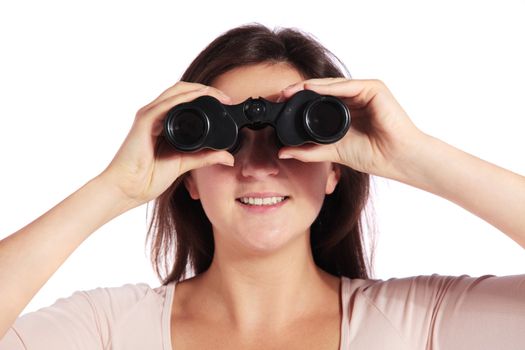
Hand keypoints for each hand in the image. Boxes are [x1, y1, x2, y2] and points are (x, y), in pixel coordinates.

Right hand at [99, 82, 233, 207]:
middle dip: (206, 90)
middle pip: (182, 91)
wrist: (128, 188)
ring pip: (176, 92)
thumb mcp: (184, 164)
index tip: (227, 103)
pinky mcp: (144, 120)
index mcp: (163, 122)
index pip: (185, 100)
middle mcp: (155, 115)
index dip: (206, 97)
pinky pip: (166, 103)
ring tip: (219, 95)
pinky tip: (199, 97)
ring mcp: (149, 115)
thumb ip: (205, 157)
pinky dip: (184, 98)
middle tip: (226, 98)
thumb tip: (229, 157)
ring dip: (199, 90)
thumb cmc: (149, 178)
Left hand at [278, 78, 424, 178]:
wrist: (395, 159)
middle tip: (281, 95)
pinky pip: (346, 85)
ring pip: (332, 85)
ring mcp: (365, 91)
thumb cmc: (372, 156)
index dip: (300, 102)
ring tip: (291, 90)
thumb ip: (309, 151)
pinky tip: (311, 88)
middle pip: (324, 90)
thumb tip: (283, 152)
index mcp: (347, 111)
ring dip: (310, 87)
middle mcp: (355, 98)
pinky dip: (328, 87)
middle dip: (301, 91)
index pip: (319, 101)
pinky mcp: (374, 88)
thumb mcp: (332, 152)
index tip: (281, 105)